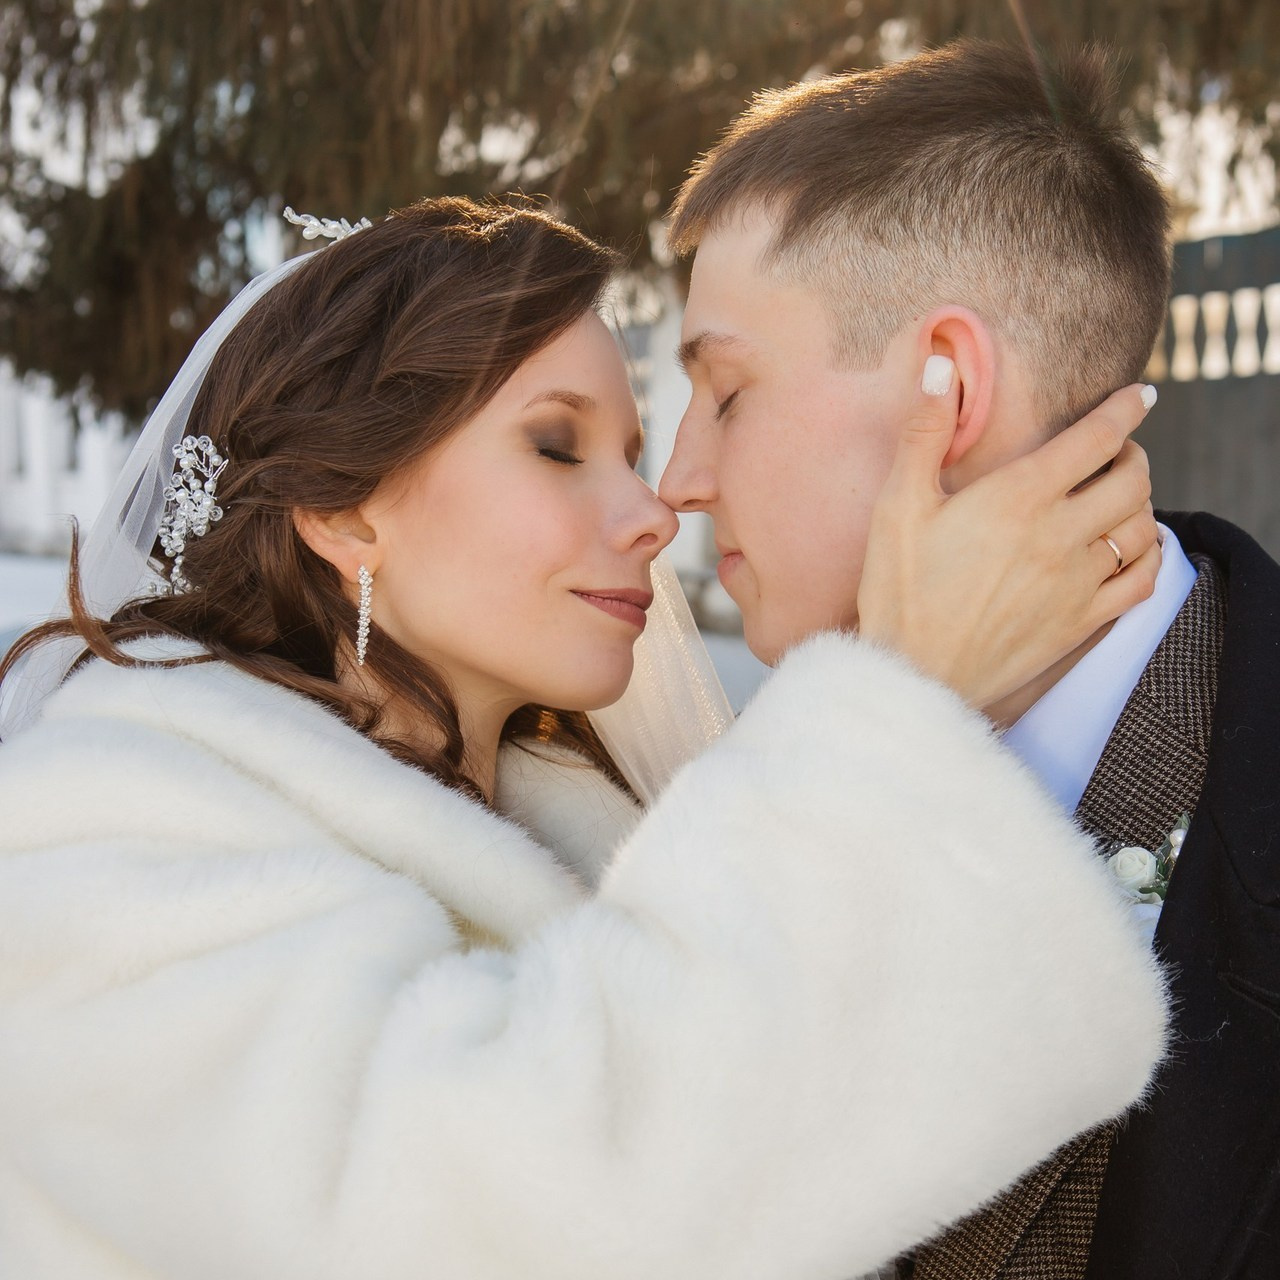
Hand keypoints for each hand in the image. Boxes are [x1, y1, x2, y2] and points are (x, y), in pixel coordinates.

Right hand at [856, 357, 1159, 708]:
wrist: (913, 674)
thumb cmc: (899, 590)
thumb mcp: (898, 506)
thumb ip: (925, 432)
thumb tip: (941, 365)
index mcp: (1018, 498)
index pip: (1097, 437)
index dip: (1126, 408)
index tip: (1140, 395)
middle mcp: (1060, 535)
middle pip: (1132, 477)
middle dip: (1133, 452)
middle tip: (1115, 450)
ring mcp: (1077, 581)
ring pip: (1141, 526)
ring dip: (1140, 501)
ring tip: (1119, 496)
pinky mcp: (1081, 622)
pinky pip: (1143, 580)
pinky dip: (1149, 554)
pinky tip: (1134, 547)